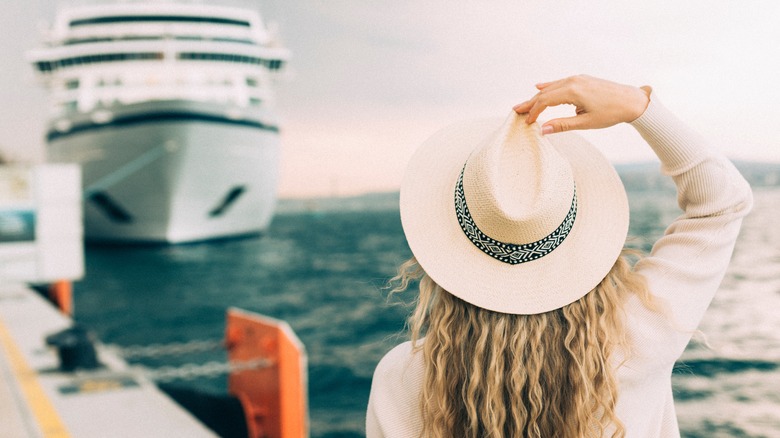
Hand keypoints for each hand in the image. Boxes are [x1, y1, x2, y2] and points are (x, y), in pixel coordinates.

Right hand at [513, 75, 650, 133]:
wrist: (632, 101)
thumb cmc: (611, 113)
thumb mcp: (586, 123)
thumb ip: (562, 125)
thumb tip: (542, 130)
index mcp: (572, 91)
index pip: (545, 101)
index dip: (533, 112)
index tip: (527, 122)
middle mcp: (573, 81)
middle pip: (544, 93)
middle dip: (530, 103)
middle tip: (516, 111)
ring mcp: (578, 78)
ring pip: (551, 87)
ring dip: (537, 96)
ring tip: (525, 103)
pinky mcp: (582, 79)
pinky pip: (560, 83)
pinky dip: (549, 87)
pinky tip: (540, 86)